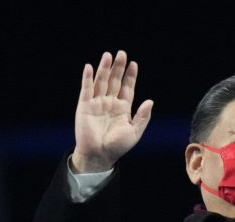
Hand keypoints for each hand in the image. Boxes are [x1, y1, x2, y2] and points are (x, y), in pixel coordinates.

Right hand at [71, 50, 153, 172]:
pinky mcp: (84, 106)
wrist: (99, 155)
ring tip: (108, 55)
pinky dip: (88, 78)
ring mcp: (97, 103)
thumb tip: (150, 101)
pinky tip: (90, 68)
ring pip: (101, 82)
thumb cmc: (118, 146)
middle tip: (122, 54)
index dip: (130, 76)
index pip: (127, 88)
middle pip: (114, 81)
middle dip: (118, 68)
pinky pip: (86, 89)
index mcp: (122, 108)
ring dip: (104, 69)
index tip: (134, 64)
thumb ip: (142, 117)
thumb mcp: (134, 132)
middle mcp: (109, 103)